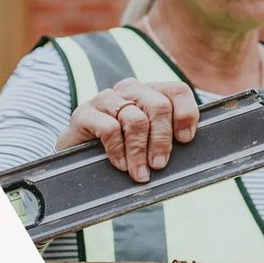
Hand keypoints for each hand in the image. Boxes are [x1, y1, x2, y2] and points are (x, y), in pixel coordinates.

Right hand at [55, 78, 198, 182]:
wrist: (77, 155)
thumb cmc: (122, 148)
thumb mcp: (149, 139)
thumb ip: (167, 135)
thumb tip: (187, 144)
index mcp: (151, 91)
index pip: (177, 91)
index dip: (186, 114)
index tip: (185, 140)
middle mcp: (130, 89)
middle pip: (159, 106)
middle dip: (162, 139)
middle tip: (159, 164)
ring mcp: (106, 99)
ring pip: (135, 119)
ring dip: (140, 151)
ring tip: (140, 173)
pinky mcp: (84, 113)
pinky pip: (109, 129)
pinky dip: (118, 151)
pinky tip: (120, 164)